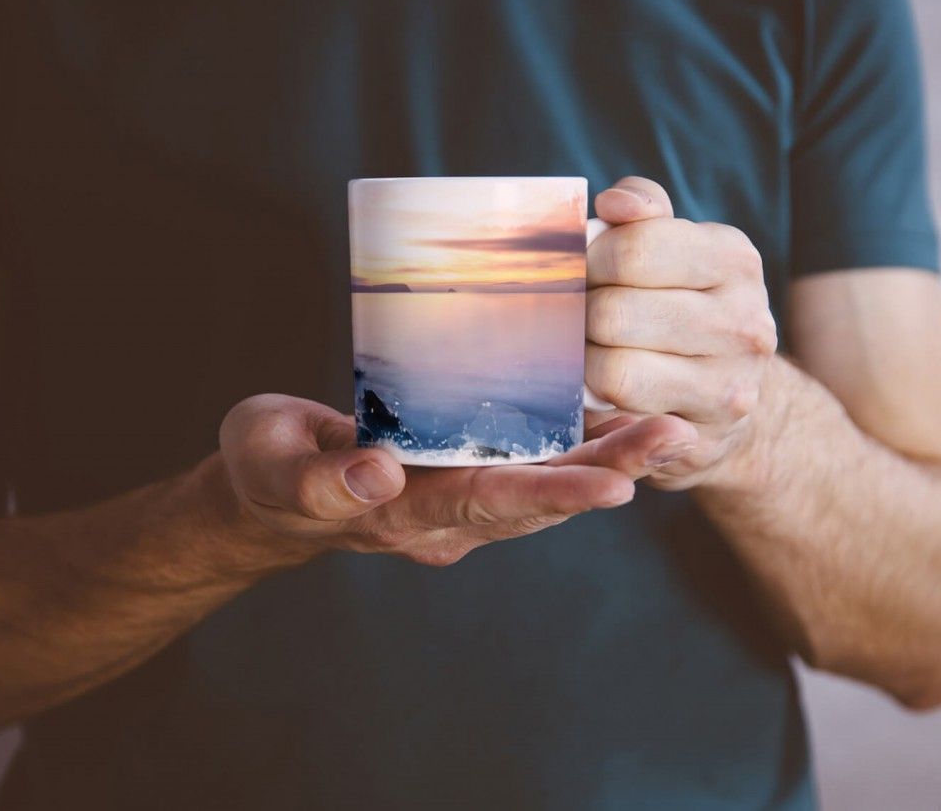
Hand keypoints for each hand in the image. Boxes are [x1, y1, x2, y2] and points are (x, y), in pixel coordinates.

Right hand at [218, 394, 694, 566]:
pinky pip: (532, 466)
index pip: (488, 504)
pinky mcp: (465, 477)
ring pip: (545, 485)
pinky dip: (580, 448)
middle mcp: (446, 518)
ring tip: (671, 429)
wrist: (269, 488)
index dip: (553, 492)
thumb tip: (380, 475)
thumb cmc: (266, 469)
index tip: (616, 484)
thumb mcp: (273, 466)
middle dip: (609, 472)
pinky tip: (623, 420)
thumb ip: (321, 480)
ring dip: (609, 461)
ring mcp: (459, 502)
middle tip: (674, 437)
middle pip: (538, 499)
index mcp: (403, 515)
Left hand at [584, 177, 777, 490]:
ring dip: (583, 361)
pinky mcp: (705, 437)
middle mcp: (744, 321)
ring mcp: (730, 384)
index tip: (581, 271)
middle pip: (615, 313)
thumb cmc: (680, 303)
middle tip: (573, 317)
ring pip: (615, 370)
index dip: (588, 261)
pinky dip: (596, 401)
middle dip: (579, 315)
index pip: (634, 250)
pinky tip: (599, 388)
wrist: (730, 390)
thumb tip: (613, 204)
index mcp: (733, 259)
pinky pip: (621, 416)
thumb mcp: (674, 245)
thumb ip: (643, 211)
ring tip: (585, 350)